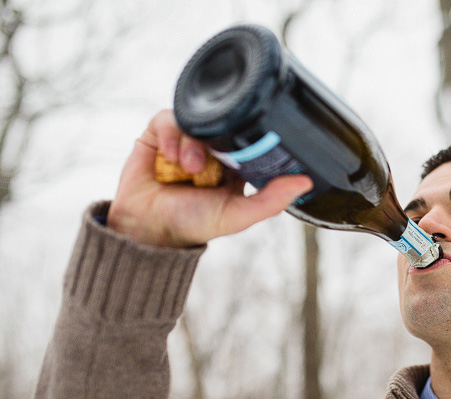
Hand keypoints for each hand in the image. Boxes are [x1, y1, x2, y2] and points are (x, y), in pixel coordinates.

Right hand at [107, 109, 312, 247]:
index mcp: (234, 165)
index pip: (249, 137)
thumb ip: (271, 201)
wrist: (145, 227)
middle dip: (213, 143)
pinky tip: (168, 157)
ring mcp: (185, 140)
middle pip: (221, 125)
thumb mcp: (236, 215)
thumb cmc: (192, 223)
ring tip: (186, 168)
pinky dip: (170, 135)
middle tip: (204, 168)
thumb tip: (305, 182)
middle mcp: (211, 150)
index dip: (250, 137)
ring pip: (195, 121)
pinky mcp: (159, 135)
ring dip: (190, 143)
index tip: (249, 142)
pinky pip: (167, 119)